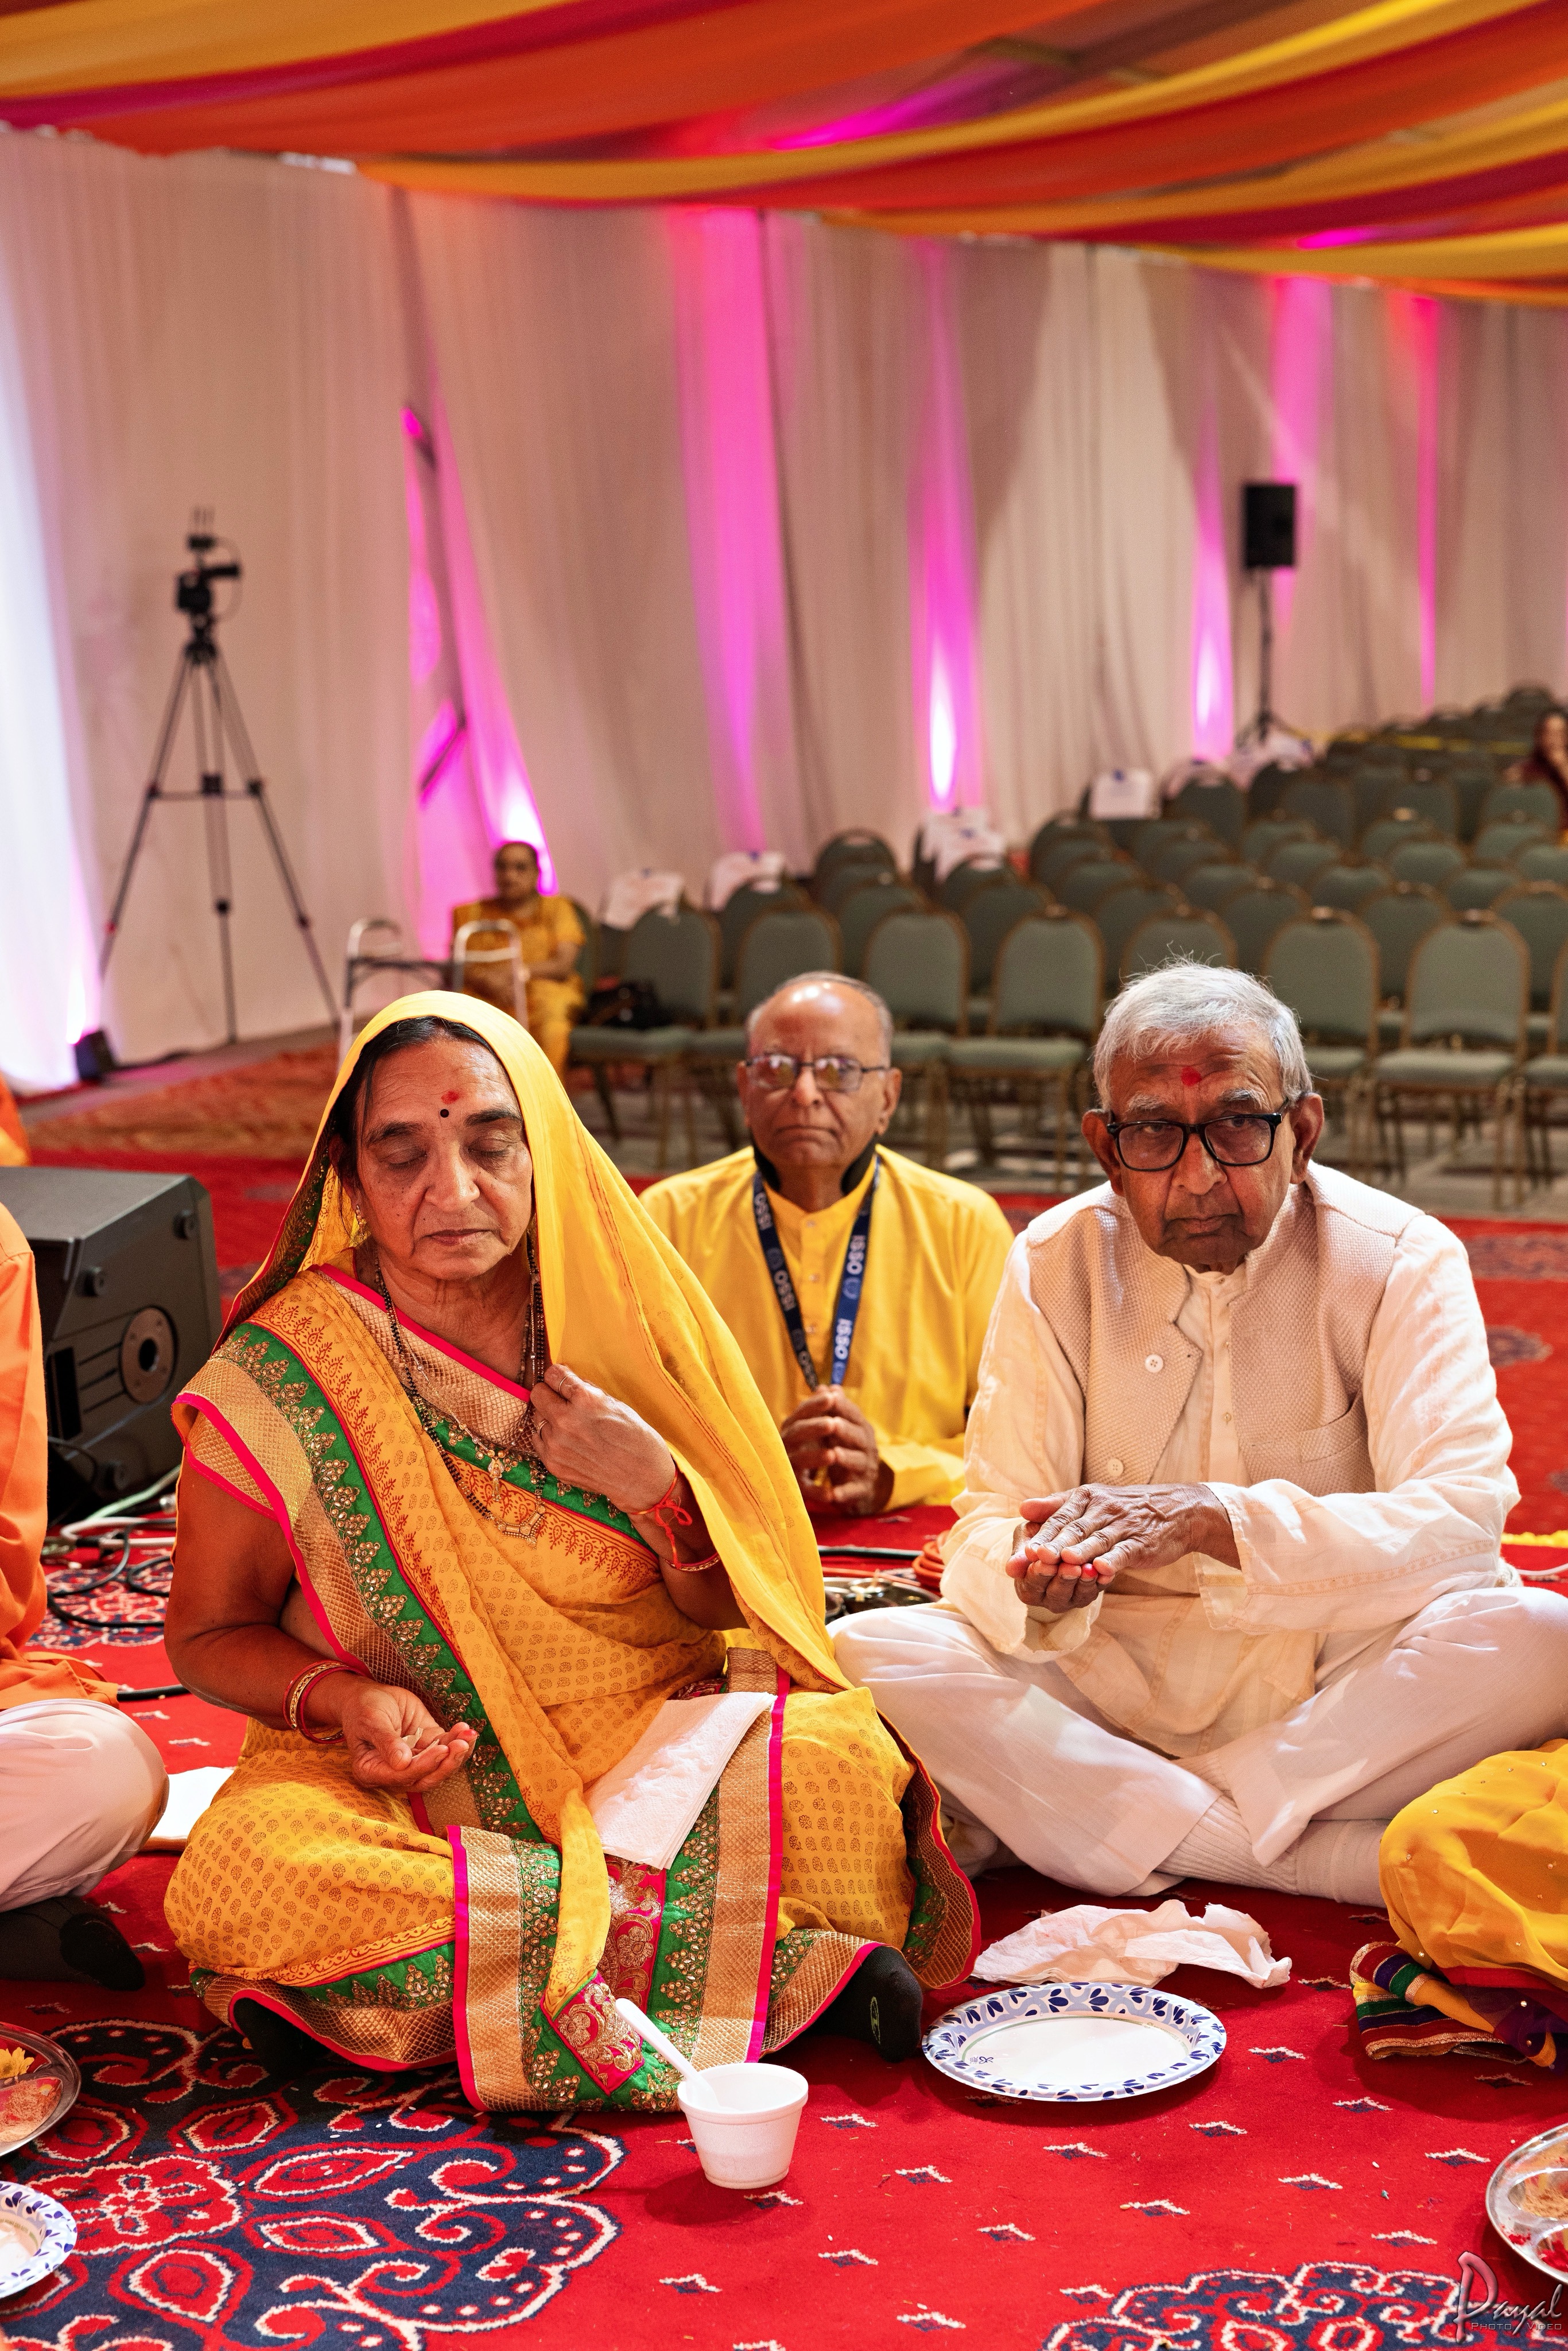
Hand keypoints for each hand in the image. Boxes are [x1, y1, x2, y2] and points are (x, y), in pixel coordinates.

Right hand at [323, 1679, 476, 1794]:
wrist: (369, 1694)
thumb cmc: (363, 1708)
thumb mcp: (370, 1721)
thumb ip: (386, 1742)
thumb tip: (402, 1763)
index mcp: (371, 1771)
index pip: (402, 1777)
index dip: (424, 1766)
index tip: (441, 1749)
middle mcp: (393, 1773)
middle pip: (425, 1779)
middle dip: (446, 1764)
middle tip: (461, 1745)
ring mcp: (412, 1761)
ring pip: (438, 1768)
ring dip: (457, 1755)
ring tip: (469, 1735)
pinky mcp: (426, 1747)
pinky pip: (445, 1749)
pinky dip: (457, 1741)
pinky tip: (466, 1729)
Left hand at [525, 1363, 673, 1513]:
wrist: (642, 1477)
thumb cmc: (635, 1439)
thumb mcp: (616, 1404)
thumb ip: (588, 1391)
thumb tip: (568, 1382)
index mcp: (585, 1400)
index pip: (553, 1374)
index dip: (559, 1376)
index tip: (563, 1381)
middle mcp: (566, 1421)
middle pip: (537, 1394)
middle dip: (550, 1394)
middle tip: (562, 1401)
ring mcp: (556, 1444)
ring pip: (536, 1418)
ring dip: (549, 1418)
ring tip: (569, 1426)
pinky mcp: (553, 1463)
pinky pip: (538, 1440)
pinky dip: (549, 1437)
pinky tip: (567, 1441)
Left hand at [779, 1387, 892, 1515]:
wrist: (859, 1486)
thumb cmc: (846, 1451)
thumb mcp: (839, 1431)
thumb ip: (834, 1411)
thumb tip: (827, 1386)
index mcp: (861, 1430)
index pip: (854, 1415)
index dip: (842, 1406)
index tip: (829, 1397)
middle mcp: (867, 1448)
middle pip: (859, 1436)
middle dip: (845, 1430)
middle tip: (832, 1424)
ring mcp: (866, 1470)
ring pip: (858, 1462)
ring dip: (846, 1458)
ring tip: (834, 1455)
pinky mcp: (861, 1491)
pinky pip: (854, 1491)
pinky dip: (844, 1492)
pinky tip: (833, 1494)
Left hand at [1007, 1481, 1236, 1611]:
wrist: (1178, 1511)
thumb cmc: (1128, 1509)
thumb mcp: (1092, 1500)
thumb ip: (1056, 1506)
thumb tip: (1022, 1509)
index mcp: (1087, 1499)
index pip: (1059, 1518)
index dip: (1040, 1535)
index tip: (1022, 1552)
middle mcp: (1103, 1509)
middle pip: (1074, 1530)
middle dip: (1054, 1545)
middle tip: (1035, 1558)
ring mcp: (1123, 1526)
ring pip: (1096, 1540)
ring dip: (1080, 1552)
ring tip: (1063, 1563)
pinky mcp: (1141, 1543)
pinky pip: (1124, 1552)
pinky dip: (1113, 1561)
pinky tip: (1102, 1570)